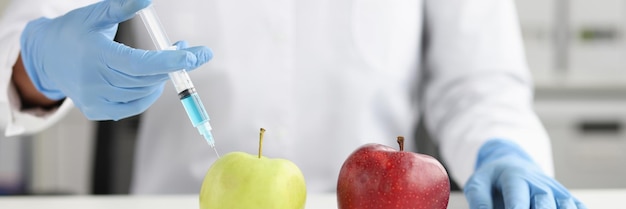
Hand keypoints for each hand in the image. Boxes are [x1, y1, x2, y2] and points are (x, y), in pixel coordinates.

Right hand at [20, 0, 212, 119]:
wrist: (45, 56)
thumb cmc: (74, 31)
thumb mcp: (96, 14)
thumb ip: (122, 7)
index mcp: (96, 56)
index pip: (138, 64)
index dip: (167, 61)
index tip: (191, 56)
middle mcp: (94, 81)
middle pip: (146, 79)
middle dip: (174, 66)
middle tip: (190, 52)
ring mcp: (95, 99)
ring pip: (143, 93)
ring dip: (162, 77)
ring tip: (170, 59)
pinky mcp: (97, 110)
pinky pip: (134, 105)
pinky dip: (148, 92)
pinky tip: (153, 78)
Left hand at [464, 139, 586, 208]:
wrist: (512, 166)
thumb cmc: (492, 180)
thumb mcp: (477, 184)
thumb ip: (479, 201)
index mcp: (515, 177)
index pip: (517, 196)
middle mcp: (539, 183)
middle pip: (544, 203)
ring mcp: (556, 191)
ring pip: (565, 206)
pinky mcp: (567, 199)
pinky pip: (578, 207)